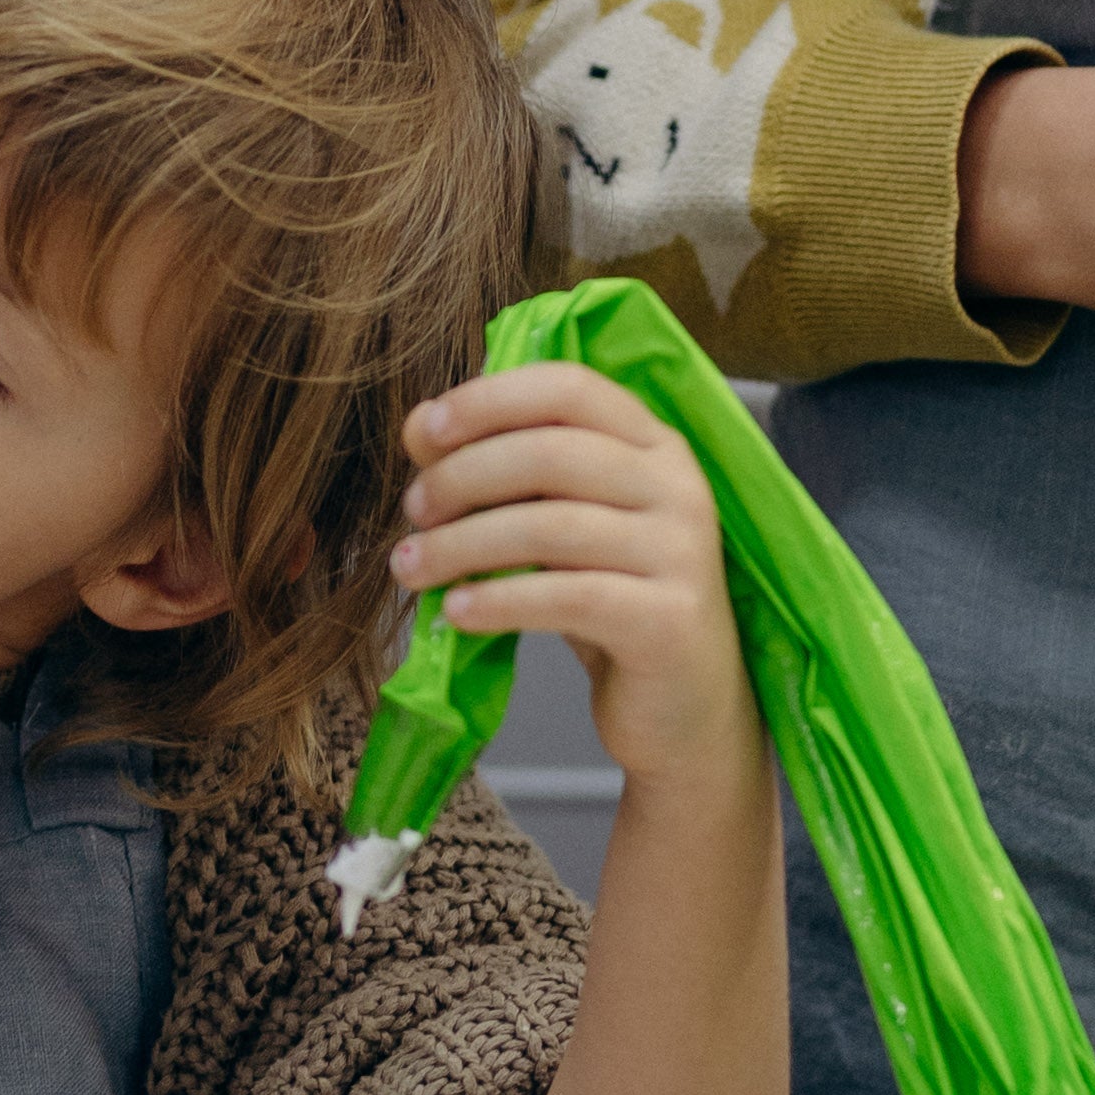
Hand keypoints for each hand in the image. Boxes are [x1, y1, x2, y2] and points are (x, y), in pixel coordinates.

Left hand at [394, 362, 755, 784]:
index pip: (569, 387)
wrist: (683, 707)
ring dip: (462, 544)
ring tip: (411, 568)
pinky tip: (457, 611)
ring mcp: (680, 552)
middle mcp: (677, 486)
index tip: (424, 432)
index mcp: (654, 444)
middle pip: (548, 452)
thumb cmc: (611, 602)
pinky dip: (499, 600)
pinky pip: (567, 596)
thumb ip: (506, 472)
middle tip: (413, 512)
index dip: (489, 400)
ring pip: (549, 526)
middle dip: (462, 476)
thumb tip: (419, 426)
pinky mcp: (668, 620)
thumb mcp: (560, 526)